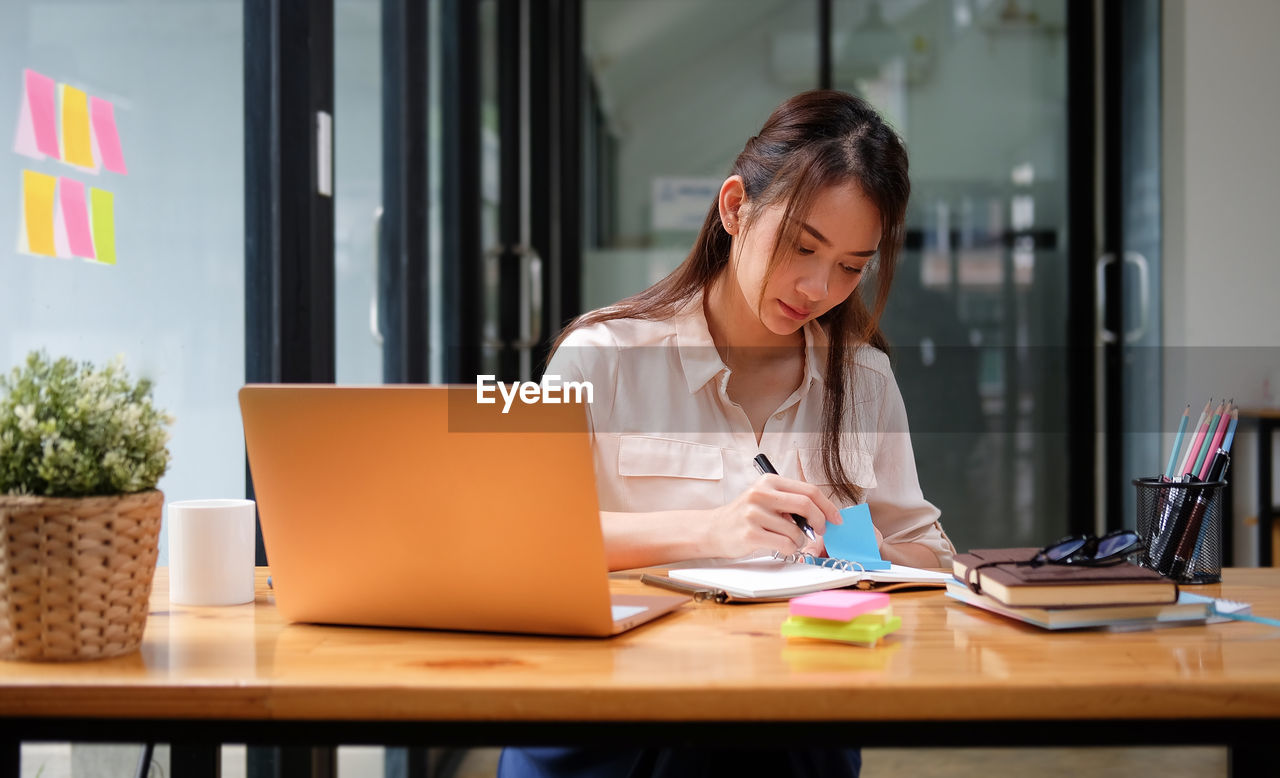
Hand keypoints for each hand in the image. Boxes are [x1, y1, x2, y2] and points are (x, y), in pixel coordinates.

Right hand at [701, 475, 841, 558]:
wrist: (714, 529)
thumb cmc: (744, 516)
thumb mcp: (766, 499)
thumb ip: (790, 501)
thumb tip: (823, 513)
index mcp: (769, 482)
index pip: (809, 490)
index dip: (827, 506)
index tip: (836, 518)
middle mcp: (761, 494)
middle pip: (806, 505)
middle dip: (820, 521)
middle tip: (820, 531)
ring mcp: (754, 514)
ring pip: (796, 531)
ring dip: (800, 541)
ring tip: (788, 540)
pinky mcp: (750, 534)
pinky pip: (785, 544)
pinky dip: (790, 549)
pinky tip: (780, 546)